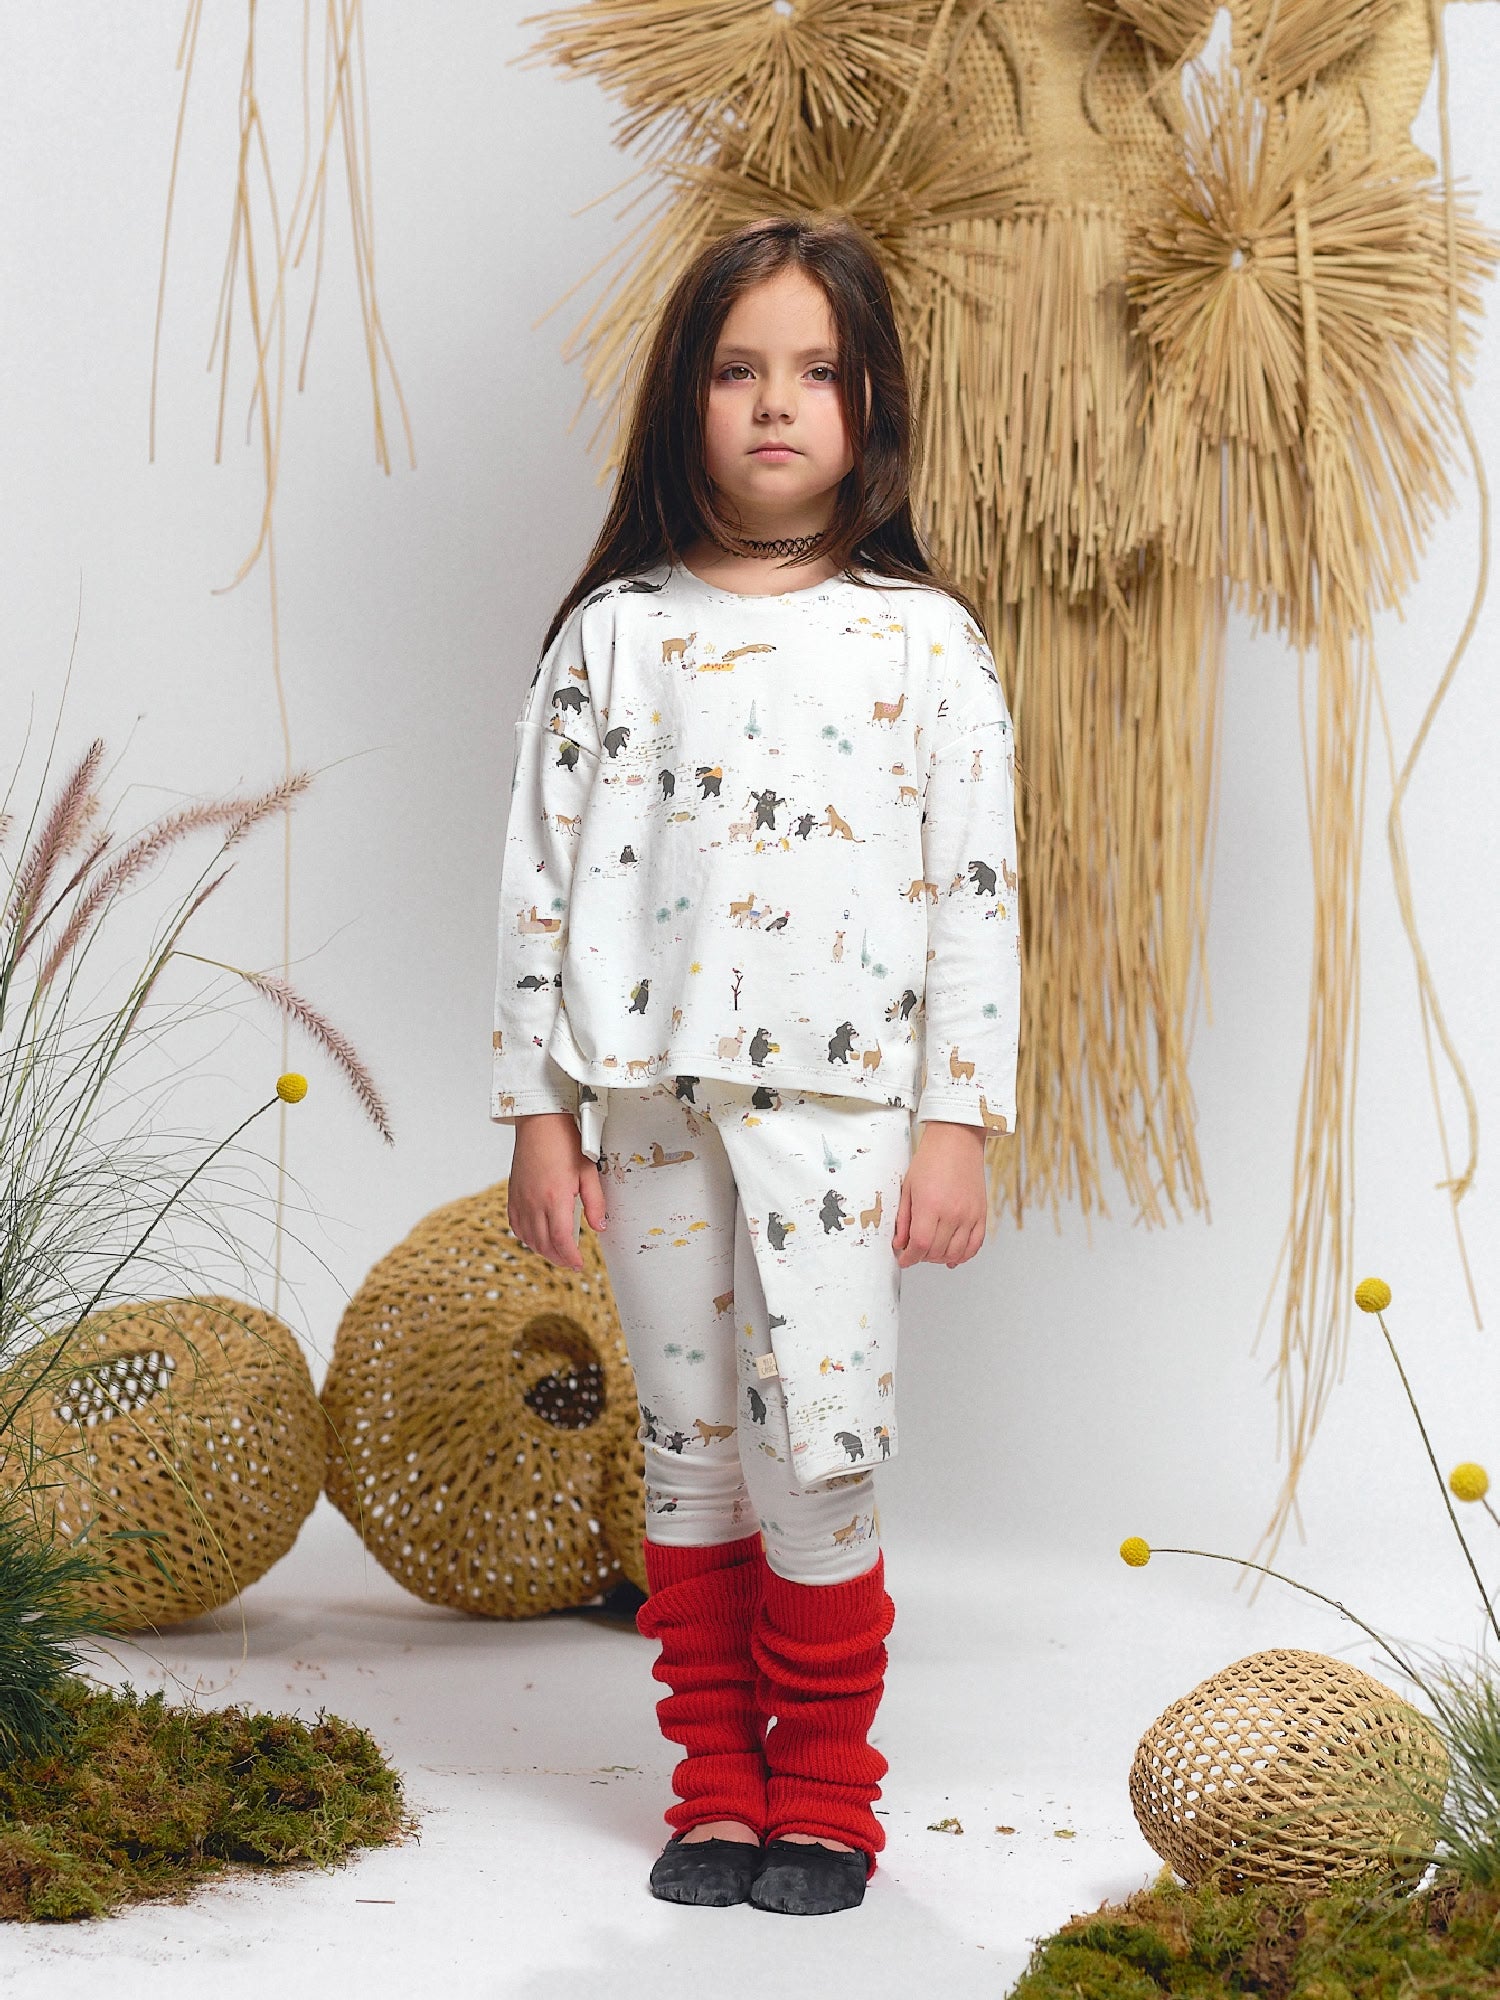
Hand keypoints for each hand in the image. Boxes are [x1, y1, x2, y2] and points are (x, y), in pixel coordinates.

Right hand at [507, 1112, 606, 1270]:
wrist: (540, 1122)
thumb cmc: (565, 1142)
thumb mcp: (588, 1172)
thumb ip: (595, 1203)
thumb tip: (600, 1227)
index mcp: (555, 1198)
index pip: (561, 1240)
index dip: (571, 1257)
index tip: (579, 1265)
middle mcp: (534, 1203)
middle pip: (544, 1244)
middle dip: (559, 1258)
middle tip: (572, 1262)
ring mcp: (520, 1199)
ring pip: (528, 1238)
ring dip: (543, 1250)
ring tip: (558, 1252)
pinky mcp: (512, 1194)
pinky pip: (516, 1225)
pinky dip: (526, 1237)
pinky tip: (537, 1236)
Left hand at [892, 1121, 987, 1267]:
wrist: (957, 1141)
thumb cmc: (931, 1160)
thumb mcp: (908, 1188)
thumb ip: (903, 1219)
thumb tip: (900, 1243)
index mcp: (930, 1205)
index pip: (920, 1244)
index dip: (909, 1257)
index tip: (904, 1259)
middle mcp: (952, 1213)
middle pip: (936, 1251)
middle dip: (922, 1257)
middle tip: (914, 1251)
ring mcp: (969, 1214)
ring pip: (956, 1252)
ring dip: (941, 1258)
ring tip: (931, 1253)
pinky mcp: (981, 1214)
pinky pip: (975, 1244)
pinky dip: (964, 1255)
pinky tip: (953, 1257)